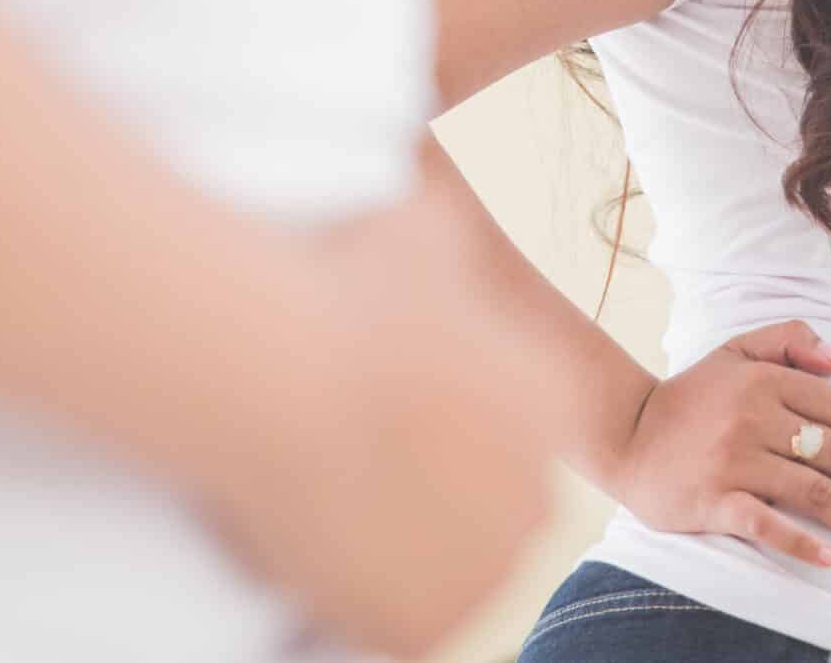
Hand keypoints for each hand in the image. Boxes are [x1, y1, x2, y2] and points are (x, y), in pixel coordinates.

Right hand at [202, 171, 570, 659]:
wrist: (279, 372)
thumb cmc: (344, 285)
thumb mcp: (419, 224)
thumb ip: (446, 236)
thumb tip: (441, 209)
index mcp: (551, 398)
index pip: (514, 421)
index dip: (442, 414)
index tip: (385, 398)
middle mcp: (536, 493)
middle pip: (486, 498)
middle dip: (430, 482)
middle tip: (349, 451)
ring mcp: (485, 570)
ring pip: (446, 562)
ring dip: (400, 541)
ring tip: (324, 498)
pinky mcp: (425, 626)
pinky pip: (401, 616)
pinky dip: (363, 594)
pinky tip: (316, 545)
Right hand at [608, 319, 830, 567]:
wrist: (623, 433)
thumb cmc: (690, 397)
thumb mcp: (736, 351)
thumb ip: (789, 339)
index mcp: (765, 382)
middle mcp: (753, 418)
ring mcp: (732, 461)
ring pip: (812, 492)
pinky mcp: (712, 499)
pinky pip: (764, 524)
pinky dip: (800, 543)